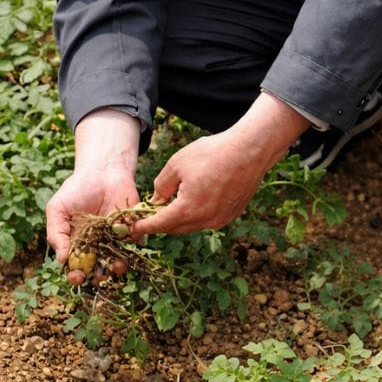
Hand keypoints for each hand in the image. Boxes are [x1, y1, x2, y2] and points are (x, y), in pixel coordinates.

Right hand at [45, 109, 140, 261]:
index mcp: (77, 244)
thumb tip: (61, 259)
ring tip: (117, 266)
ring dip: (118, 266)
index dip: (76, 275)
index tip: (77, 277)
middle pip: (98, 268)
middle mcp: (97, 246)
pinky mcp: (131, 230)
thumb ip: (56, 233)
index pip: (76, 266)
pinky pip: (133, 242)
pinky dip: (131, 244)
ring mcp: (115, 240)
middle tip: (99, 276)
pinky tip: (126, 237)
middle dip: (99, 276)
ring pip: (118, 260)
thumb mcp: (58, 209)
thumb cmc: (76, 190)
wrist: (102, 172)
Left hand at [130, 129, 271, 235]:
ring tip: (172, 205)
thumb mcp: (177, 164)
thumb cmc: (212, 154)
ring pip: (192, 226)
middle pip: (176, 228)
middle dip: (161, 223)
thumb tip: (156, 200)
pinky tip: (195, 201)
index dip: (144, 226)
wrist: (249, 152)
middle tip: (150, 213)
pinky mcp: (231, 215)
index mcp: (188, 210)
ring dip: (179, 219)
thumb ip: (162, 186)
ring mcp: (220, 220)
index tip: (133, 227)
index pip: (160, 224)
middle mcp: (205, 220)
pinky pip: (208, 220)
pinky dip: (196, 215)